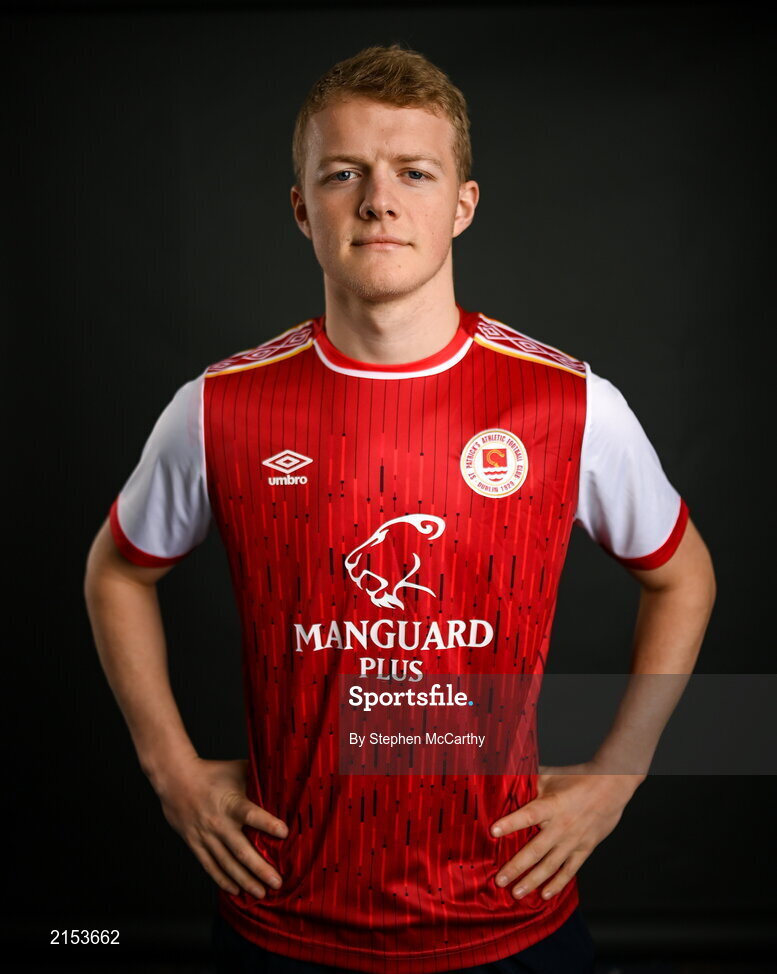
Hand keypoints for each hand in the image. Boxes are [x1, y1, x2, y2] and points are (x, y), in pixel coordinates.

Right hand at [153, 756, 288, 898]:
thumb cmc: (212, 773)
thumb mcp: (237, 769)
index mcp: (231, 803)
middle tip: (277, 883)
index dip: (268, 824)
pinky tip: (236, 890)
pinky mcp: (195, 843)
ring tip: (261, 893)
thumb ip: (258, 776)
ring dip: (245, 880)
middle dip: (260, 869)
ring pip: (227, 864)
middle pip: (241, 850)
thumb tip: (283, 775)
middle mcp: (219, 823)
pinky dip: (223, 880)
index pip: (251, 815)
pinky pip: (210, 866)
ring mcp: (206, 836)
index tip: (285, 833)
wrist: (176, 780)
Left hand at [490, 761, 643, 900]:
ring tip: (516, 893)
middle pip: (535, 850)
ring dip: (532, 881)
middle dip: (516, 867)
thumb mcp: (552, 775)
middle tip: (499, 880)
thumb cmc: (579, 778)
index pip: (528, 815)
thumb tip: (506, 776)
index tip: (493, 831)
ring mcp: (573, 840)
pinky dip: (557, 883)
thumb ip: (530, 780)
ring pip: (550, 865)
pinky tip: (545, 895)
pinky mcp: (585, 848)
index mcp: (551, 805)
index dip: (511, 823)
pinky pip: (570, 870)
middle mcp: (561, 825)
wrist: (612, 786)